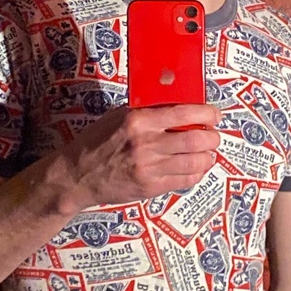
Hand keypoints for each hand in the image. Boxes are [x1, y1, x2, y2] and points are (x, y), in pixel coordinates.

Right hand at [56, 104, 218, 211]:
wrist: (76, 176)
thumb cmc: (95, 142)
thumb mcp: (118, 116)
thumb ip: (148, 110)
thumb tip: (178, 103)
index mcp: (138, 121)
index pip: (183, 113)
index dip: (207, 113)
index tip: (214, 114)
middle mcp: (146, 145)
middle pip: (196, 139)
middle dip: (212, 137)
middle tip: (213, 135)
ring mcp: (149, 169)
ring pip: (195, 162)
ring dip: (208, 156)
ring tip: (207, 152)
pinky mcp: (150, 187)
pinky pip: (184, 180)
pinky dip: (196, 173)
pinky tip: (196, 168)